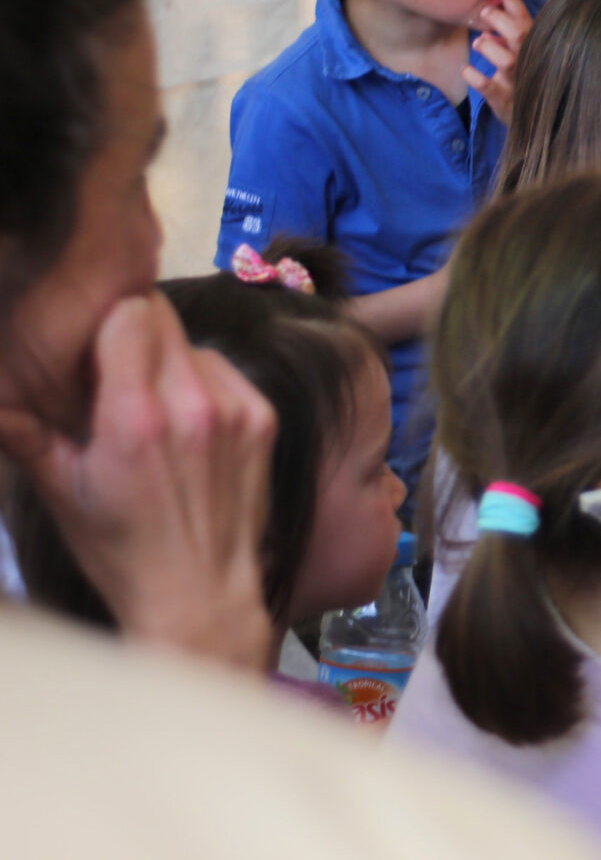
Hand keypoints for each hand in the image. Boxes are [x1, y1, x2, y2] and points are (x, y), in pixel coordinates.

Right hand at [0, 295, 276, 670]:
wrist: (200, 593)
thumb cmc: (121, 549)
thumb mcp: (63, 494)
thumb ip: (28, 436)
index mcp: (134, 418)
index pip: (128, 316)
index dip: (105, 320)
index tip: (88, 345)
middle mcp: (191, 404)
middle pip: (162, 319)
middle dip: (131, 332)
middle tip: (110, 369)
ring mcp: (234, 408)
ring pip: (192, 345)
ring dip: (166, 360)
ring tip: (147, 405)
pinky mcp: (263, 417)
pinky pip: (224, 371)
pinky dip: (202, 382)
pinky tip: (184, 421)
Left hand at [465, 0, 533, 124]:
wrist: (537, 120)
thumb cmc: (526, 78)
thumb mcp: (523, 53)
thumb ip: (512, 32)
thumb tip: (493, 13)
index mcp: (535, 47)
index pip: (526, 19)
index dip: (514, 2)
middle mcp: (529, 61)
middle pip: (521, 35)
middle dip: (501, 20)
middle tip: (485, 12)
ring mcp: (518, 81)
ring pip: (507, 61)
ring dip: (489, 47)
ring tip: (479, 42)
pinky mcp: (504, 100)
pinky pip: (489, 88)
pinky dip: (476, 78)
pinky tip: (467, 71)